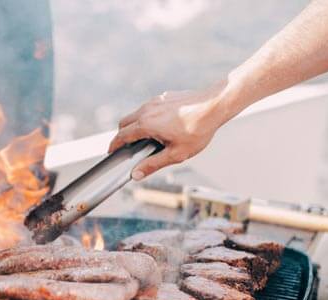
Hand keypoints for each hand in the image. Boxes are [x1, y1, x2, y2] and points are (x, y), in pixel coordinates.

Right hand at [108, 83, 231, 179]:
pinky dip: (147, 117)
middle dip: (122, 135)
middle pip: (125, 122)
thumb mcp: (176, 154)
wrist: (215, 105)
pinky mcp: (164, 96)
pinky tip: (162, 126)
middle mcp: (147, 109)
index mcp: (146, 124)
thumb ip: (153, 164)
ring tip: (146, 138)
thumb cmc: (198, 130)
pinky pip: (149, 107)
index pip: (122, 135)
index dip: (114, 145)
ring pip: (136, 114)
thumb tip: (136, 174)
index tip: (111, 152)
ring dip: (135, 125)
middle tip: (127, 147)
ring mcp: (156, 100)